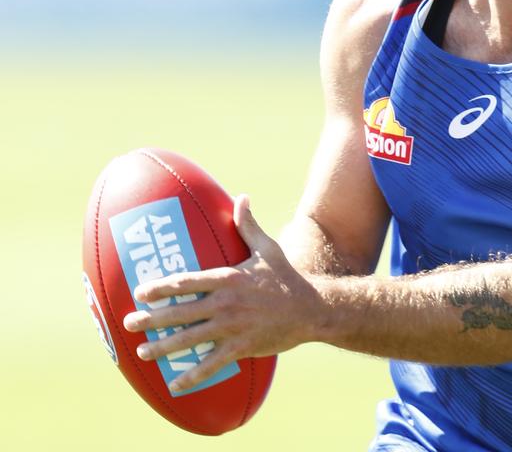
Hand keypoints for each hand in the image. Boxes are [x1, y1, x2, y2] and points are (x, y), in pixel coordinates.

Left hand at [123, 194, 322, 392]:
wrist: (311, 308)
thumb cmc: (286, 277)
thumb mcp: (267, 248)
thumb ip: (248, 225)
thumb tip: (242, 197)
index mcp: (228, 278)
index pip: (186, 282)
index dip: (160, 288)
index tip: (140, 292)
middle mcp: (226, 303)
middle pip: (181, 312)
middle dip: (151, 319)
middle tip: (128, 323)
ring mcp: (233, 328)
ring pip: (190, 340)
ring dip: (163, 347)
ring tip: (142, 352)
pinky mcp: (242, 347)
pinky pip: (212, 364)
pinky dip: (192, 376)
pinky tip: (175, 385)